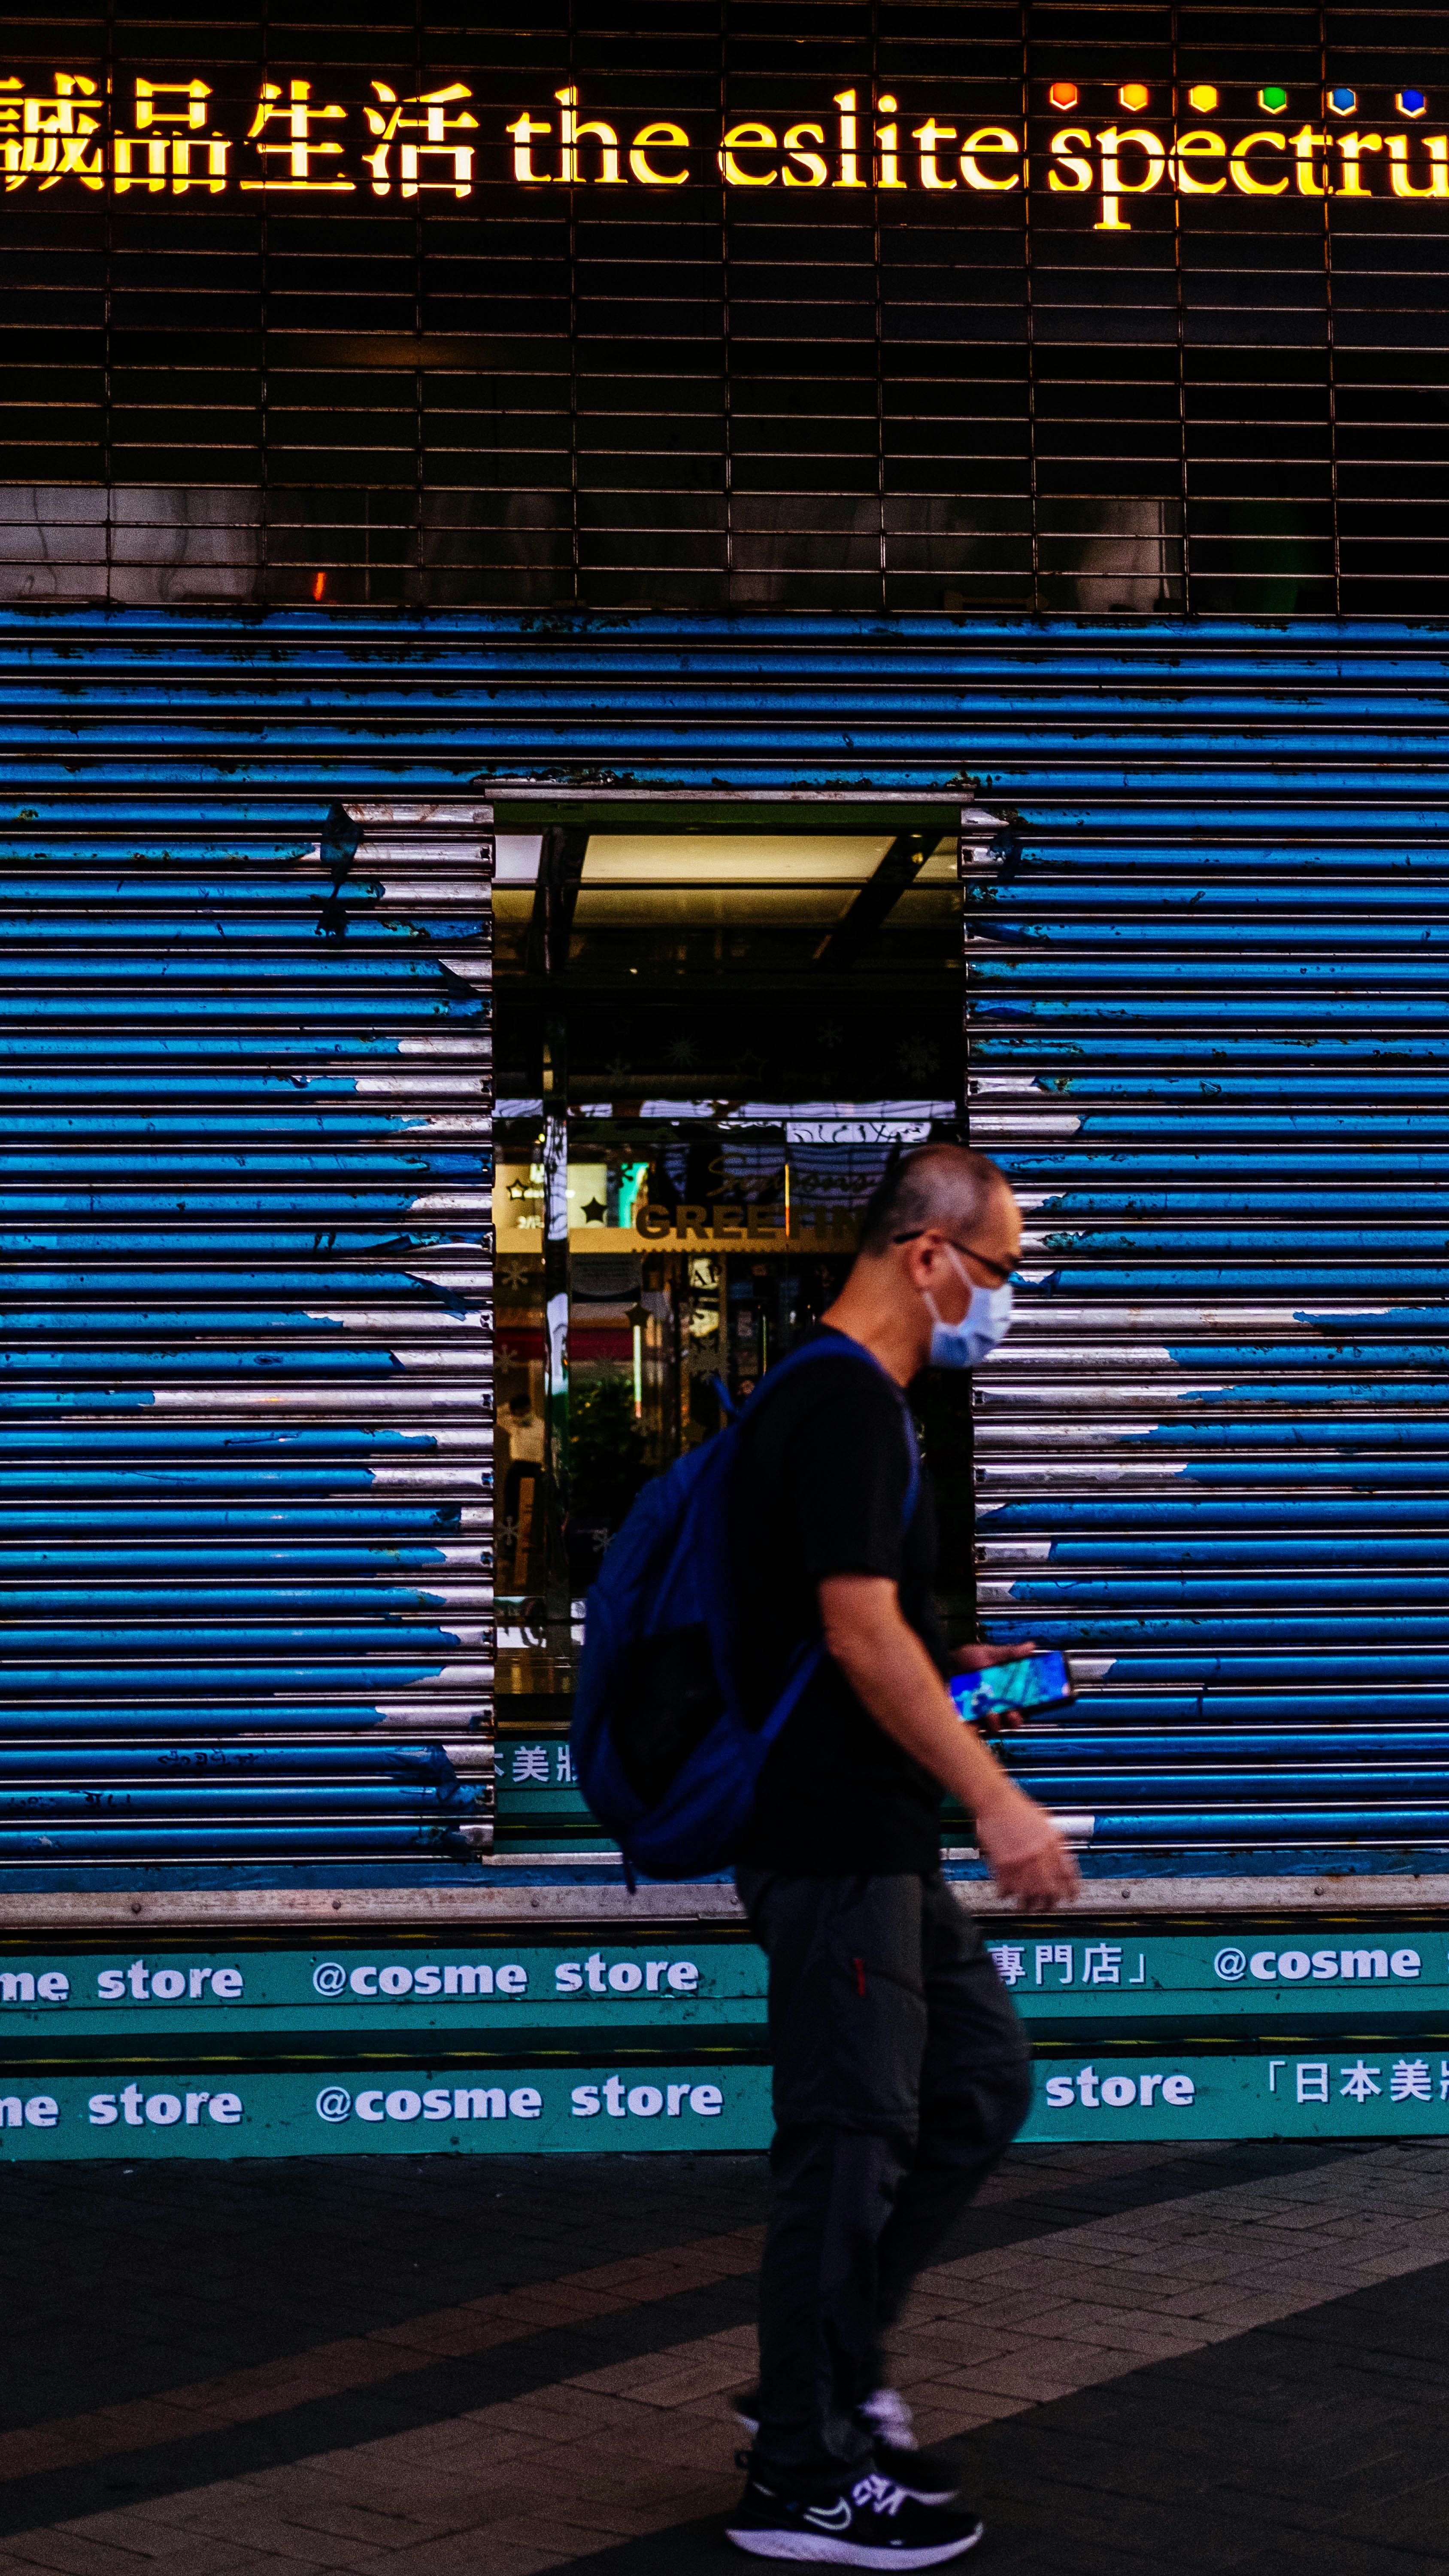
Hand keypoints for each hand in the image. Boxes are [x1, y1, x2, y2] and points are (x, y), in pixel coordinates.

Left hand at [950, 1640, 1037, 1735]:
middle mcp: (993, 1704)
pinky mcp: (964, 1720)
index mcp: (1002, 1691)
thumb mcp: (988, 1654)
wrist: (940, 1664)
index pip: (1020, 1704)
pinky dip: (974, 1727)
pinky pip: (973, 1730)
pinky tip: (973, 1720)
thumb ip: (1009, 1653)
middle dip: (1014, 1719)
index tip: (1028, 1704)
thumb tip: (1030, 1647)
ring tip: (990, 1713)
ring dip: (995, 1722)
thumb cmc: (964, 1660)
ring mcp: (978, 1713)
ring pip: (994, 1727)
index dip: (1025, 1707)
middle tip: (1012, 1714)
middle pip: (1010, 1720)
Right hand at [974, 1787, 1080, 1910]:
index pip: (1067, 1873)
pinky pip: (1007, 1887)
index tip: (1070, 1897)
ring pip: (1029, 1892)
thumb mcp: (1045, 1822)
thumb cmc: (1017, 1807)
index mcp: (1052, 1842)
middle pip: (1049, 1888)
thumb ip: (1054, 1842)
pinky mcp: (1002, 1863)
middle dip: (1050, 1902)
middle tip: (1048, 1907)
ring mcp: (1021, 1859)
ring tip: (1027, 1907)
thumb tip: (1061, 1860)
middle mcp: (1039, 1853)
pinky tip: (1005, 1895)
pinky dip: (1006, 1894)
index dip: (1070, 1889)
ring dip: (1028, 1903)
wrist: (995, 1799)